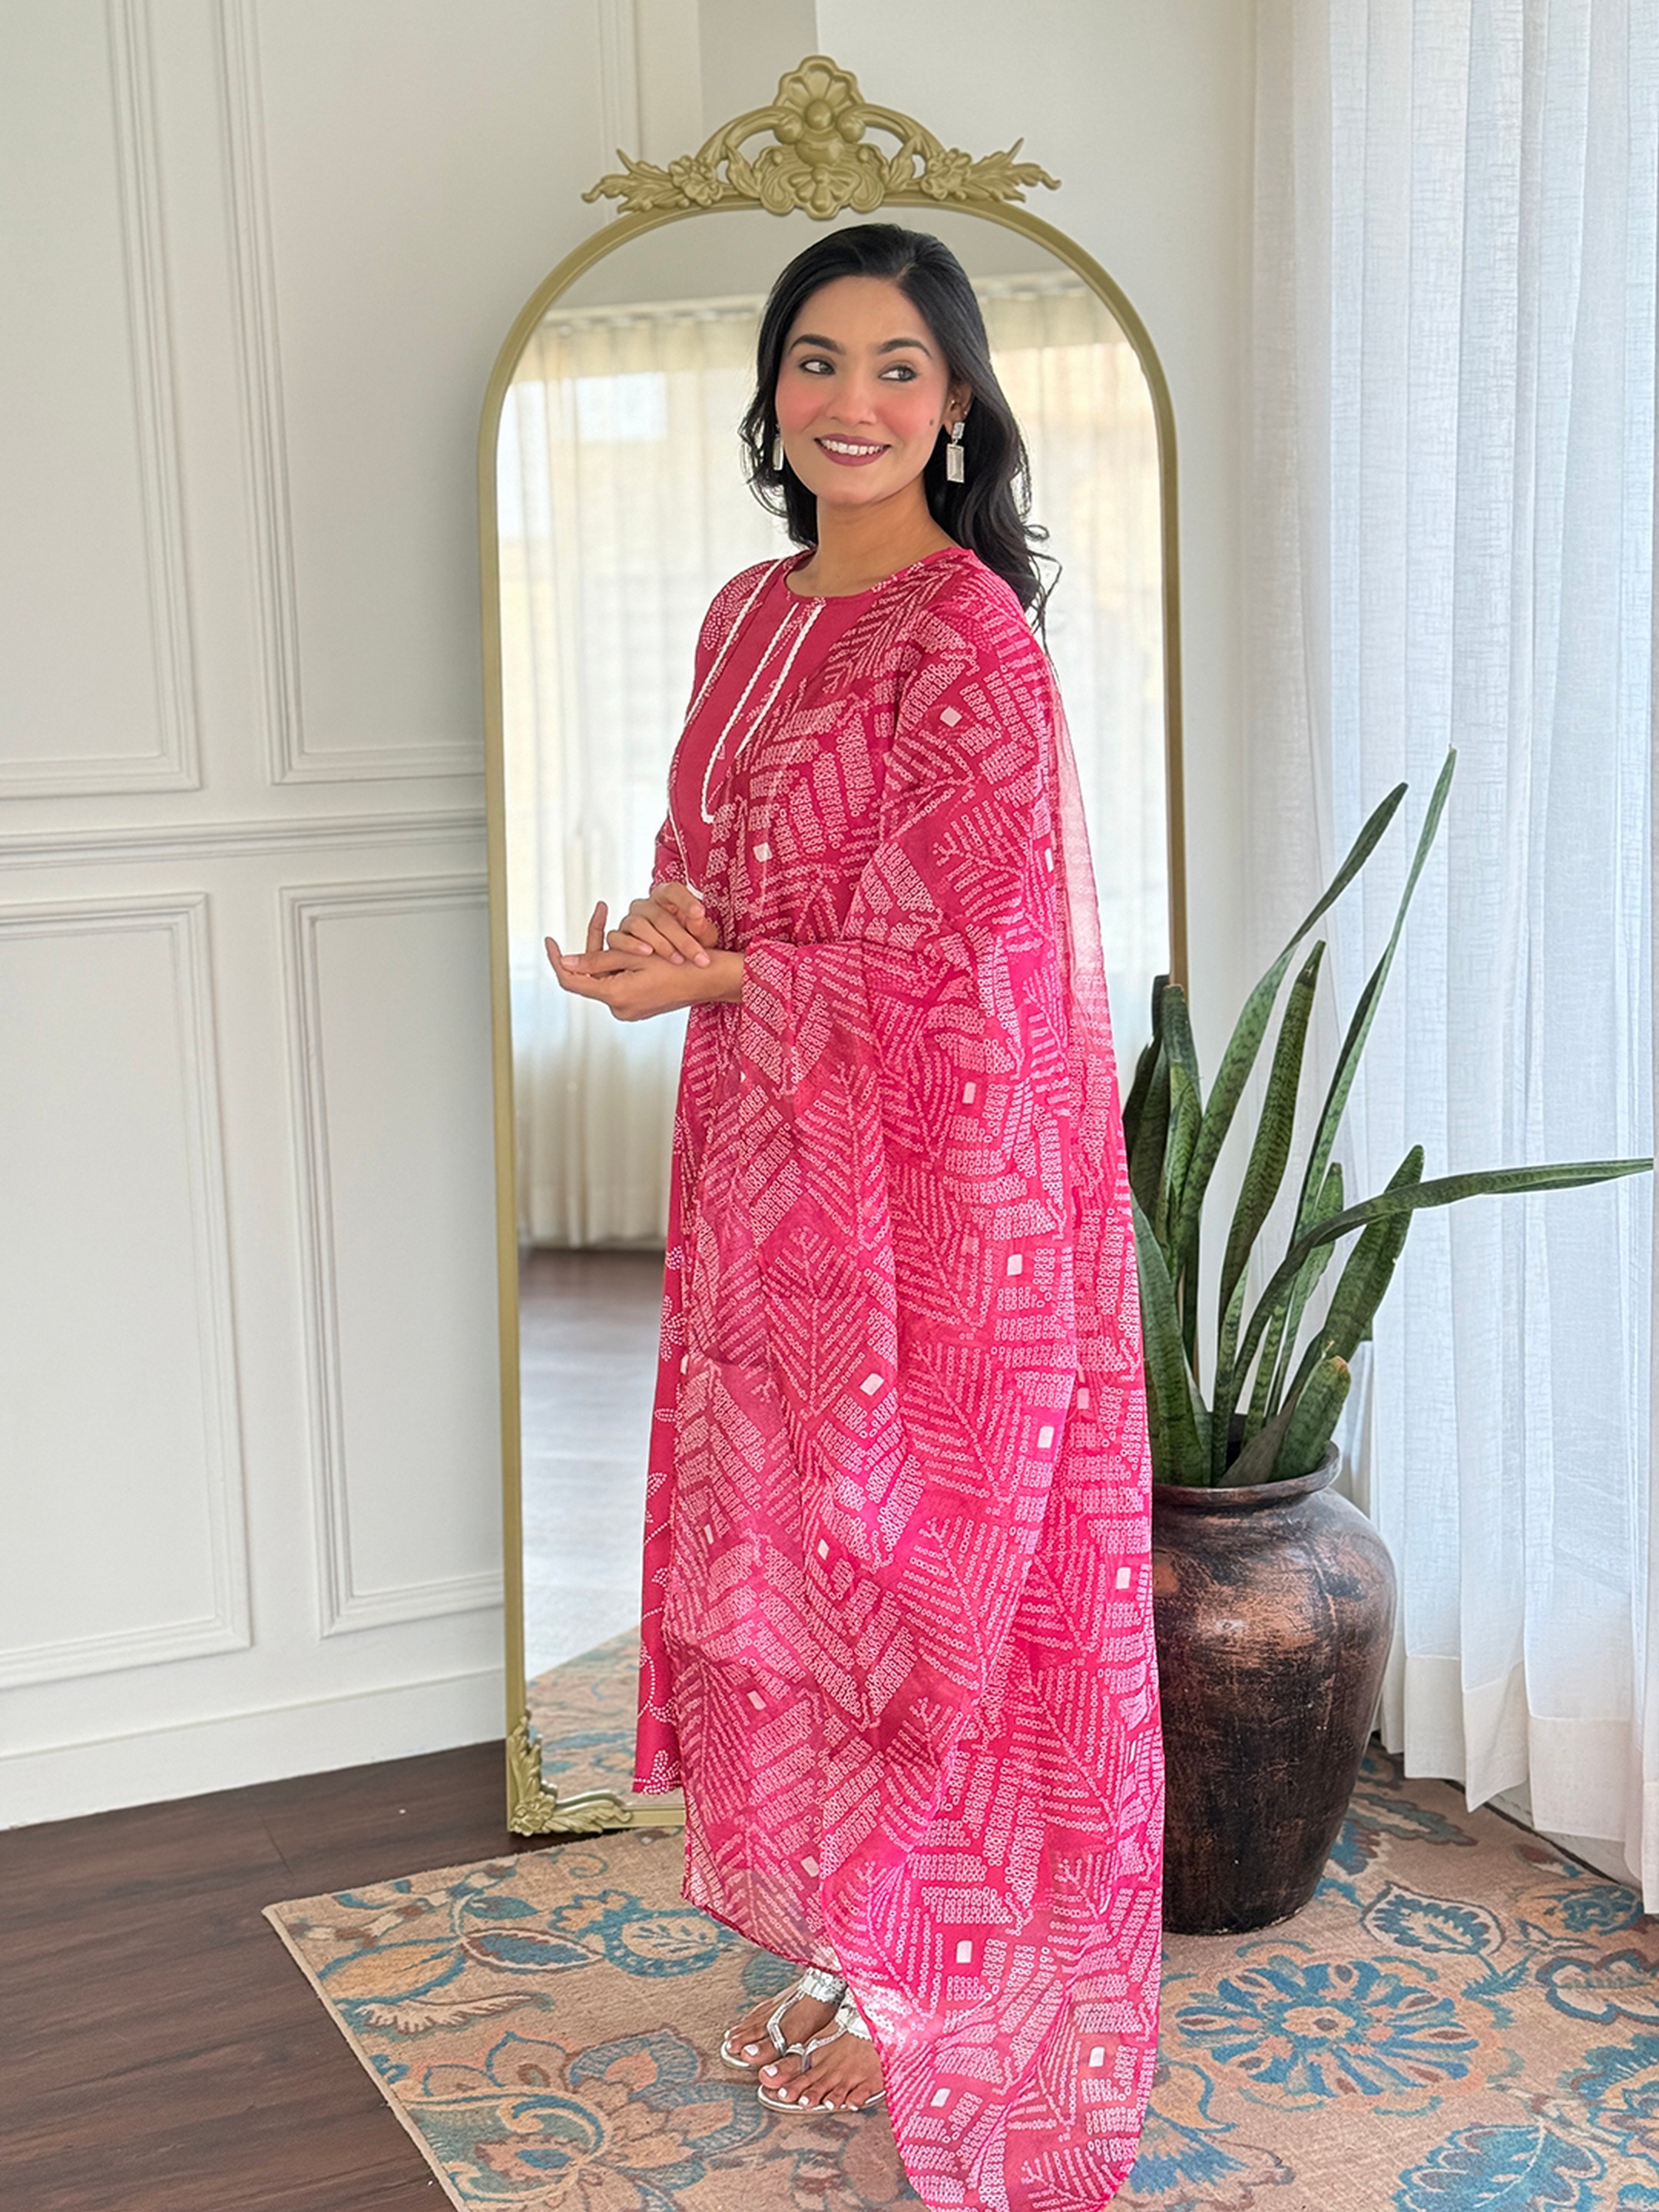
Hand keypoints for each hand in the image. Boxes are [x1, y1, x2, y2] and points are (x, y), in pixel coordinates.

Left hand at [546, 902, 742, 1021]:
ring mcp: (629, 1010)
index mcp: (616, 995)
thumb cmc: (680, 963)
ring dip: (611, 954)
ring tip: (627, 929)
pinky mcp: (638, 1007)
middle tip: (600, 913)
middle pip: (590, 975)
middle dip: (592, 946)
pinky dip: (622, 965)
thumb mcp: (637, 954)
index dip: (556, 959)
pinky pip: (620, 983)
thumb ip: (598, 959)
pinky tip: (637, 948)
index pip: (571, 979)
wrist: (711, 978)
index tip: (550, 940)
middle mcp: (619, 1008)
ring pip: (606, 978)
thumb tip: (566, 962)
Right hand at [608, 882, 720, 965]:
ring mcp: (629, 921)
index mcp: (665, 898)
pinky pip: (617, 938)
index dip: (685, 900)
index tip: (700, 913)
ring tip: (678, 959)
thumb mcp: (700, 936)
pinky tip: (647, 953)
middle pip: (659, 916)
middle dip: (682, 939)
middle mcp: (645, 906)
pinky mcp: (617, 938)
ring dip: (660, 944)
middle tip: (699, 957)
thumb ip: (700, 926)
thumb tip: (698, 918)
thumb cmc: (687, 944)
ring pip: (639, 926)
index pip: (672, 891)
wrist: (668, 963)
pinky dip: (632, 945)